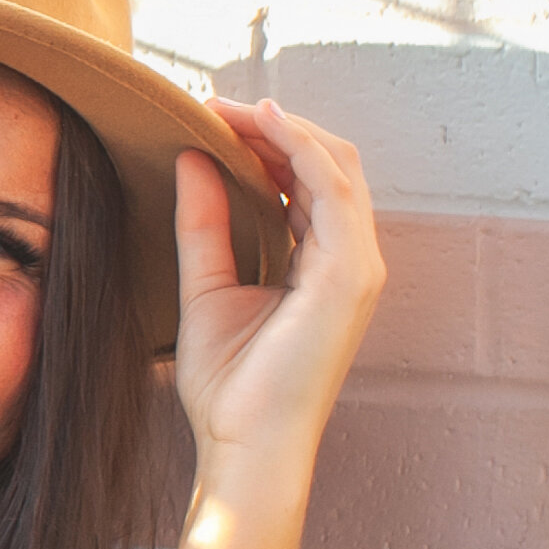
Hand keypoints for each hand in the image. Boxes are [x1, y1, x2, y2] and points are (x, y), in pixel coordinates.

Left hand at [173, 101, 385, 497]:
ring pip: (336, 165)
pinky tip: (261, 122)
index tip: (212, 118)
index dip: (265, 143)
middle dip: (274, 126)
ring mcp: (357, 266)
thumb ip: (204, 224)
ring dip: (282, 127)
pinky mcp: (350, 274)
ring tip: (226, 107)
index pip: (307, 182)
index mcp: (321, 264)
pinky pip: (333, 188)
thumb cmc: (230, 386)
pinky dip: (300, 146)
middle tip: (214, 104)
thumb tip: (191, 158)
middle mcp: (348, 260)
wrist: (245, 444)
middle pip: (328, 164)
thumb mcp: (206, 287)